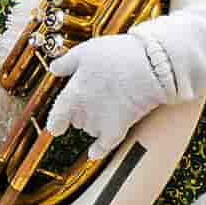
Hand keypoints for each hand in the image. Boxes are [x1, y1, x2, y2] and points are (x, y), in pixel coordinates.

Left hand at [45, 33, 171, 159]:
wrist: (151, 67)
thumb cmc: (118, 56)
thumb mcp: (85, 51)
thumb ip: (67, 63)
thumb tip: (54, 69)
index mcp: (73, 93)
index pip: (57, 114)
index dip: (55, 122)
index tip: (55, 127)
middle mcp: (84, 112)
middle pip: (76, 120)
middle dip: (80, 113)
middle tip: (93, 98)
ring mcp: (101, 122)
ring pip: (90, 128)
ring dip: (93, 123)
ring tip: (106, 106)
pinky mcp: (119, 128)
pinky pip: (104, 145)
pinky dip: (99, 149)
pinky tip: (93, 153)